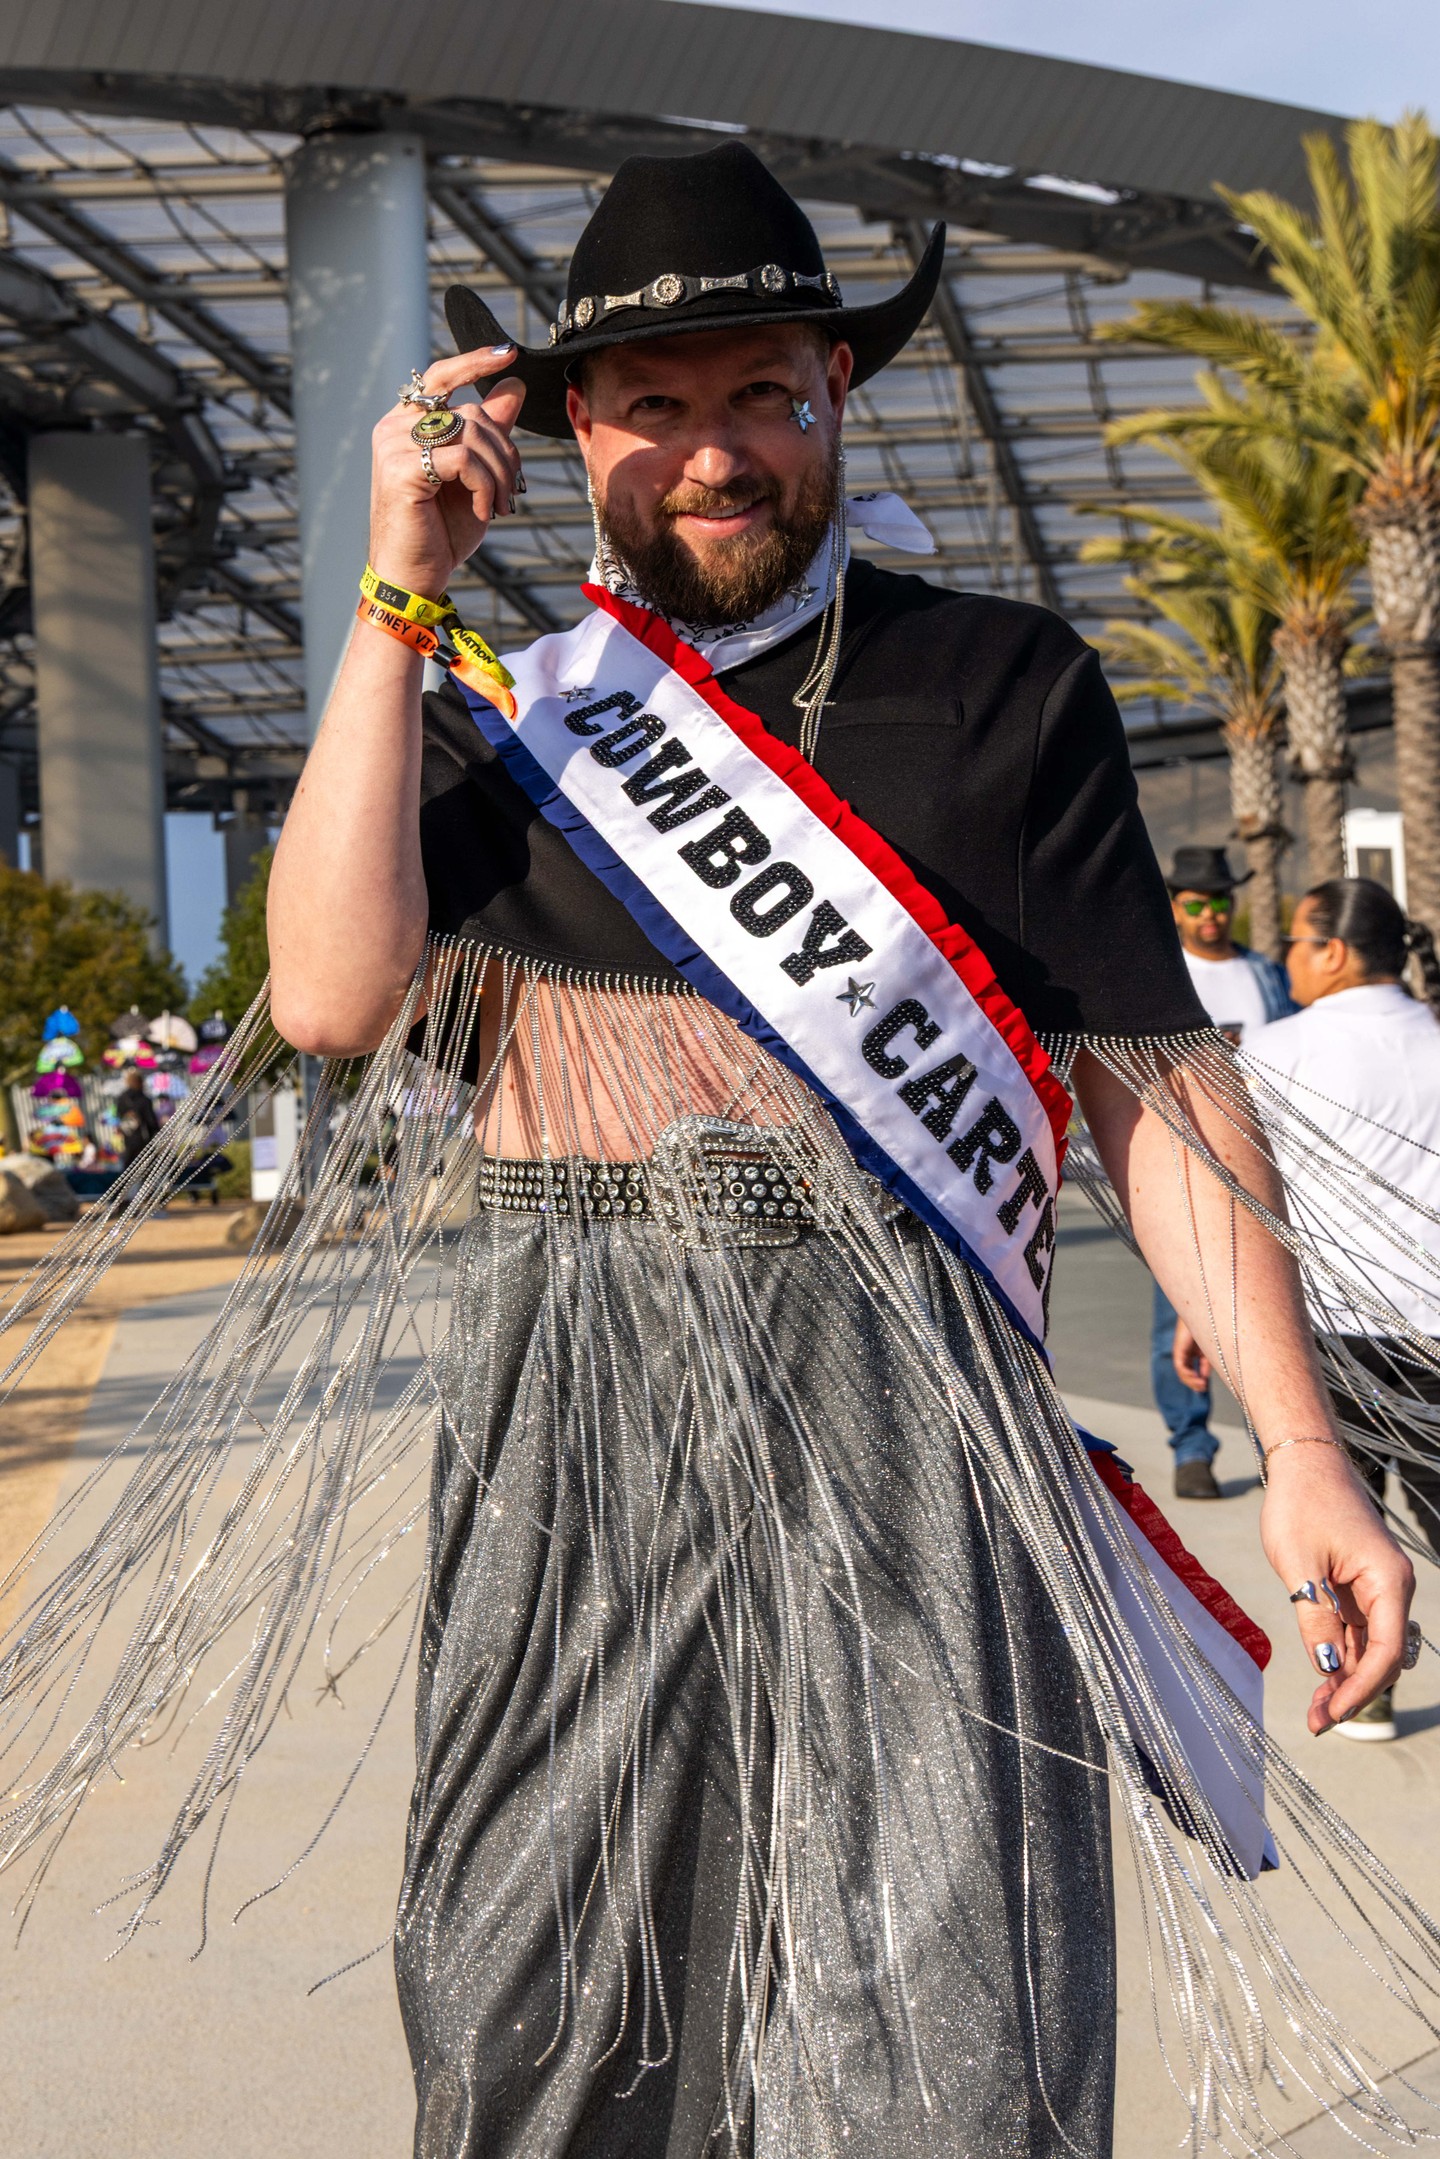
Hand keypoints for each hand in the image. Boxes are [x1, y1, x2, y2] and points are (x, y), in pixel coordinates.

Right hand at [367, 345, 526, 600]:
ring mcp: (393, 446)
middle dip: (505, 451)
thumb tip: (515, 385)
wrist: (413, 578)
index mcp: (406, 424)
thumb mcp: (475, 477)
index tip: (508, 354)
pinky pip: (464, 459)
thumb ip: (491, 432)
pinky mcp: (402, 470)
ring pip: (470, 433)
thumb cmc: (440, 532)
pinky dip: (485, 485)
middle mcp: (394, 428)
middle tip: (513, 491)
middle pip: (471, 412)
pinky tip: (485, 510)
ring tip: (502, 506)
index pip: (441, 376)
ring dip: (500, 473)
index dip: (475, 361)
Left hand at [1172, 1318, 1210, 1393]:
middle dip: (1193, 1383)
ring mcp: (1182, 1351)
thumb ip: (1207, 1363)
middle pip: (1186, 1373)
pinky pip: (1179, 1366)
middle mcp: (1187, 1352)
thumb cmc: (1211, 1328)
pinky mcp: (1179, 1349)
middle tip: (1202, 1389)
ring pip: (1182, 1371)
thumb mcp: (1210, 1350)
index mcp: (1195, 1352)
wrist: (1204, 1314)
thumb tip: (1205, 1378)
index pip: (1194, 1370)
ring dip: (1190, 1381)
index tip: (1204, 1387)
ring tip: (1200, 1386)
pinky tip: (1194, 1377)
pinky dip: (1186, 1374)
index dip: (1198, 1380)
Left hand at [1259, 1438, 1414, 1733]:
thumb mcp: (1299, 1565)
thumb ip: (1315, 1617)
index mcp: (1389, 1580)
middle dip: (1353, 1692)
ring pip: (1370, 1647)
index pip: (1385, 1650)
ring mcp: (1377, 1588)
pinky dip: (1342, 1656)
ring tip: (1315, 1713)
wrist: (1304, 1463)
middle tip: (1317, 1723)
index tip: (1331, 1714)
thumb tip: (1329, 1667)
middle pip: (1382, 1655)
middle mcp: (1392, 1587)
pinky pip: (1358, 1631)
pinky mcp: (1360, 1587)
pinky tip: (1322, 1681)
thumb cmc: (1301, 1504)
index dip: (1361, 1689)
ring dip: (1347, 1679)